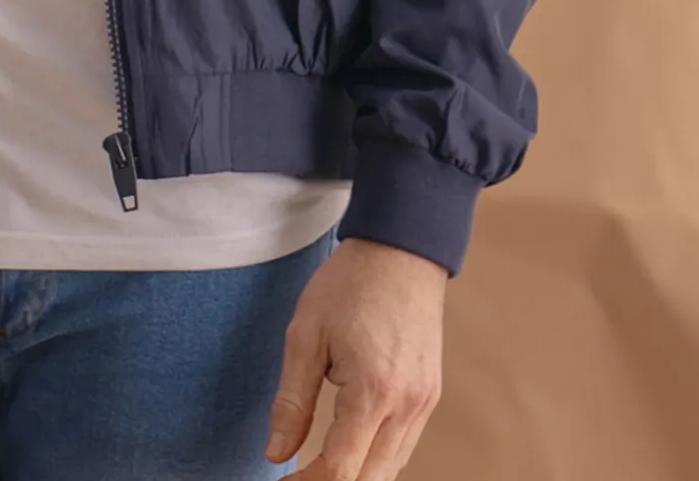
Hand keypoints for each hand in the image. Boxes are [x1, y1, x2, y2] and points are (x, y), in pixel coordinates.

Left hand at [264, 235, 445, 478]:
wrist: (400, 248)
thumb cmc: (349, 284)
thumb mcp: (305, 335)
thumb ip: (291, 401)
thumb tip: (276, 455)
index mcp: (373, 391)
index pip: (340, 470)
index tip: (280, 480)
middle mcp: (407, 406)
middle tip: (296, 476)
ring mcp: (424, 403)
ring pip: (390, 469)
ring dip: (355, 476)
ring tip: (316, 468)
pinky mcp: (431, 395)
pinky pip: (404, 447)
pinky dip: (376, 460)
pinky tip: (350, 449)